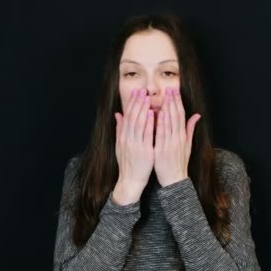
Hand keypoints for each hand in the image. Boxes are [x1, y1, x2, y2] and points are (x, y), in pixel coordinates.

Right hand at [113, 88, 154, 204]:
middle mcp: (127, 139)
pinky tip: (152, 114)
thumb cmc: (128, 163)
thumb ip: (120, 129)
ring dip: (143, 109)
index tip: (136, 92)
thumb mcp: (120, 145)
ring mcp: (135, 145)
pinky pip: (147, 135)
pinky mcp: (144, 151)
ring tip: (147, 97)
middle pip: (132, 117)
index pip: (127, 116)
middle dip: (137, 102)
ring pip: (139, 124)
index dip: (131, 103)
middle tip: (141, 90)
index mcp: (123, 137)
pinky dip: (149, 124)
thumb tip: (118, 114)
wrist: (130, 181)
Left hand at [154, 87, 201, 186]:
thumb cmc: (179, 162)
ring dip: (167, 109)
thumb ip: (190, 129)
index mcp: (183, 136)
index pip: (181, 116)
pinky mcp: (163, 150)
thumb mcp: (187, 145)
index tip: (175, 91)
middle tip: (170, 88)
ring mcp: (171, 144)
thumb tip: (197, 115)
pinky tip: (158, 114)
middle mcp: (178, 138)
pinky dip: (160, 123)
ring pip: (169, 123)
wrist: (174, 179)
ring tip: (164, 96)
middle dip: (173, 102)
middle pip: (176, 117)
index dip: (178, 103)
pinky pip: (162, 134)